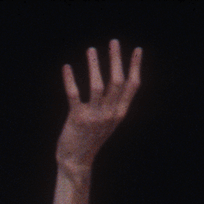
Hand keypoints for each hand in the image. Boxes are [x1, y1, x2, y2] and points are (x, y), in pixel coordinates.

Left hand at [56, 39, 141, 171]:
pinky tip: (66, 67)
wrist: (76, 162)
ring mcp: (94, 117)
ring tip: (91, 50)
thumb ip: (114, 104)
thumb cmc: (91, 139)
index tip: (137, 49)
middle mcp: (109, 114)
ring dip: (94, 65)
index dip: (135, 67)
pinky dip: (69, 80)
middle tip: (113, 41)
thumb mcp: (108, 122)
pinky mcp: (77, 119)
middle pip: (117, 81)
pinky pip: (74, 94)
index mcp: (119, 114)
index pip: (132, 87)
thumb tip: (119, 80)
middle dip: (116, 59)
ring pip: (97, 85)